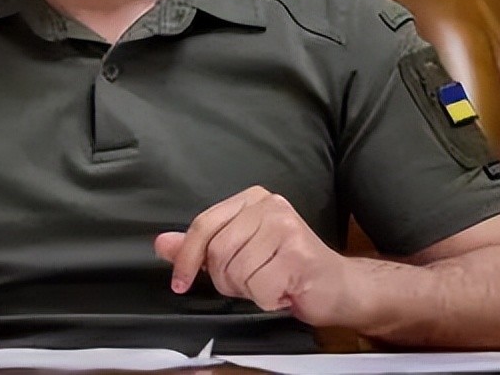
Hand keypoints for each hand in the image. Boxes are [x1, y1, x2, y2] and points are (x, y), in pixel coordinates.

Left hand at [154, 186, 355, 326]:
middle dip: (228, 280)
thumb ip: (201, 247)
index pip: (203, 225)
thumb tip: (162, 243)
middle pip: (218, 252)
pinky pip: (259, 287)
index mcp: (250, 200)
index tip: (180, 282)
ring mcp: (285, 226)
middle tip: (253, 281)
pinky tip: (284, 290)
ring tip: (271, 283)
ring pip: (237, 272)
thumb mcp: (238, 254)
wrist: (338, 286)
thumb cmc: (286, 269)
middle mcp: (268, 205)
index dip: (187, 258)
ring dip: (250, 290)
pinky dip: (267, 299)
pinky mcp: (298, 252)